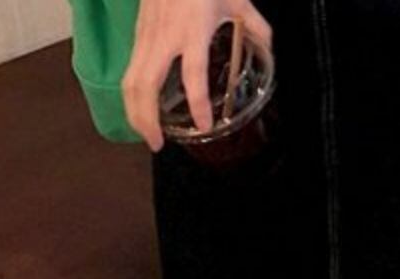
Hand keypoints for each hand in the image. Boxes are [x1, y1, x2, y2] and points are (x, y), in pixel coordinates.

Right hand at [122, 0, 270, 150]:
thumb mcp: (238, 1)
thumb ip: (257, 27)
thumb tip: (270, 51)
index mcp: (193, 31)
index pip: (194, 75)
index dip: (198, 103)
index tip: (205, 125)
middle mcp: (164, 38)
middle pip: (145, 84)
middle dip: (147, 118)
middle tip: (159, 145)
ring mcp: (146, 36)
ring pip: (130, 80)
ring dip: (134, 111)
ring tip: (146, 135)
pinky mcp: (137, 35)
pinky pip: (129, 70)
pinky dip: (131, 95)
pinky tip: (140, 110)